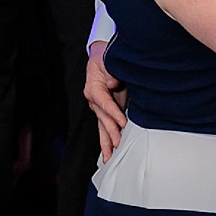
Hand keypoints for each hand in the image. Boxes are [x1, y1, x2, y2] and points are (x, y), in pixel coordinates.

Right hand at [83, 41, 127, 159]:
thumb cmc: (106, 59)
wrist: (103, 57)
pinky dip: (107, 140)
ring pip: (102, 127)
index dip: (113, 113)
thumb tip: (113, 84)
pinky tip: (109, 153)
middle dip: (111, 132)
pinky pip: (105, 128)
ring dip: (106, 142)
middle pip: (102, 118)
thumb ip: (112, 72)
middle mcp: (93, 100)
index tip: (123, 123)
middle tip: (118, 144)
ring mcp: (98, 107)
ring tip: (109, 158)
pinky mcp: (105, 111)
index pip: (103, 103)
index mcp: (93, 88)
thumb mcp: (109, 61)